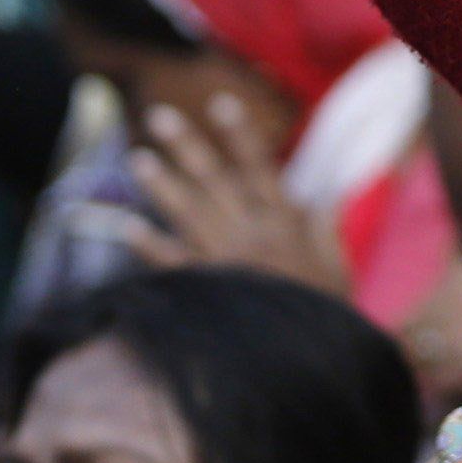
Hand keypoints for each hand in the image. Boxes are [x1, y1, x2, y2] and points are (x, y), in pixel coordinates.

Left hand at [125, 97, 347, 295]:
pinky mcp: (208, 290)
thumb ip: (324, 229)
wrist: (308, 359)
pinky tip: (125, 226)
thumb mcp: (336, 268)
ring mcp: (226, 262)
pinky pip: (171, 263)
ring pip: (189, 213)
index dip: (240, 135)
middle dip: (188, 145)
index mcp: (286, 224)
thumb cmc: (327, 315)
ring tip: (137, 159)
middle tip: (160, 116)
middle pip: (216, 180)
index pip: (260, 168)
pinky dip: (147, 245)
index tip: (221, 103)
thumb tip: (320, 195)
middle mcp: (253, 236)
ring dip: (162, 184)